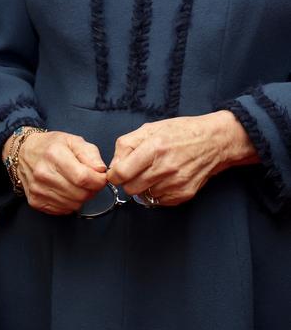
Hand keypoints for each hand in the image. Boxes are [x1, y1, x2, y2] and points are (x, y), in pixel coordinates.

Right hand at [4, 129, 106, 214]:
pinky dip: (69, 203)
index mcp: (55, 154)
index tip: (101, 178)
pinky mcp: (35, 201)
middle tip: (89, 182)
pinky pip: (62, 210)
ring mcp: (38, 189)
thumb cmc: (51, 146)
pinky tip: (65, 191)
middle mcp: (43, 173)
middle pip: (79, 194)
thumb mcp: (73, 140)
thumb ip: (90, 154)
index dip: (98, 181)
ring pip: (73, 205)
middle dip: (91, 190)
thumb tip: (101, 171)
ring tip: (76, 185)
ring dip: (80, 197)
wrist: (24, 152)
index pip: (83, 178)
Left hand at [106, 110, 258, 206]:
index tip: (117, 172)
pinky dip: (158, 192)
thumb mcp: (150, 128)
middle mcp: (165, 168)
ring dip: (145, 186)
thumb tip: (114, 164)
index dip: (115, 174)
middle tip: (136, 171)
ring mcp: (176, 183)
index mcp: (153, 148)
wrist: (214, 142)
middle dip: (129, 181)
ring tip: (155, 172)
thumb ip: (127, 144)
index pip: (121, 173)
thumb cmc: (181, 132)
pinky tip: (165, 179)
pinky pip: (159, 201)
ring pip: (144, 196)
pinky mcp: (184, 194)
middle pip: (130, 188)